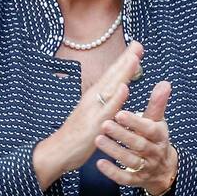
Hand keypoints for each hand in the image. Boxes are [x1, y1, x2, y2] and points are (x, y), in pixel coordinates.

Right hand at [32, 41, 142, 188]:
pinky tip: (125, 87)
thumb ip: (104, 102)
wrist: (58, 151)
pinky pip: (107, 109)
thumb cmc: (77, 134)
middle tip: (139, 44)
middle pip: (112, 75)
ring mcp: (93, 110)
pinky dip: (116, 98)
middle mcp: (93, 99)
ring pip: (110, 88)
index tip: (137, 47)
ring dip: (122, 72)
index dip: (124, 61)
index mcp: (94, 96)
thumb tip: (116, 90)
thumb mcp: (93, 114)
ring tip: (134, 58)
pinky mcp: (94, 124)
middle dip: (126, 59)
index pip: (111, 75)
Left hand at [95, 79, 176, 195]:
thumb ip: (158, 103)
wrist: (164, 169)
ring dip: (114, 151)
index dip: (135, 122)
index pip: (149, 129)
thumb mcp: (157, 122)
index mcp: (159, 136)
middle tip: (104, 124)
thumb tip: (165, 83)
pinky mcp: (137, 180)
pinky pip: (125, 178)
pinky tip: (99, 163)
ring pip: (130, 161)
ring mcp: (146, 167)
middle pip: (139, 145)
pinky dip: (112, 172)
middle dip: (122, 135)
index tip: (120, 113)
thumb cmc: (155, 138)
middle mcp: (154, 152)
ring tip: (98, 139)